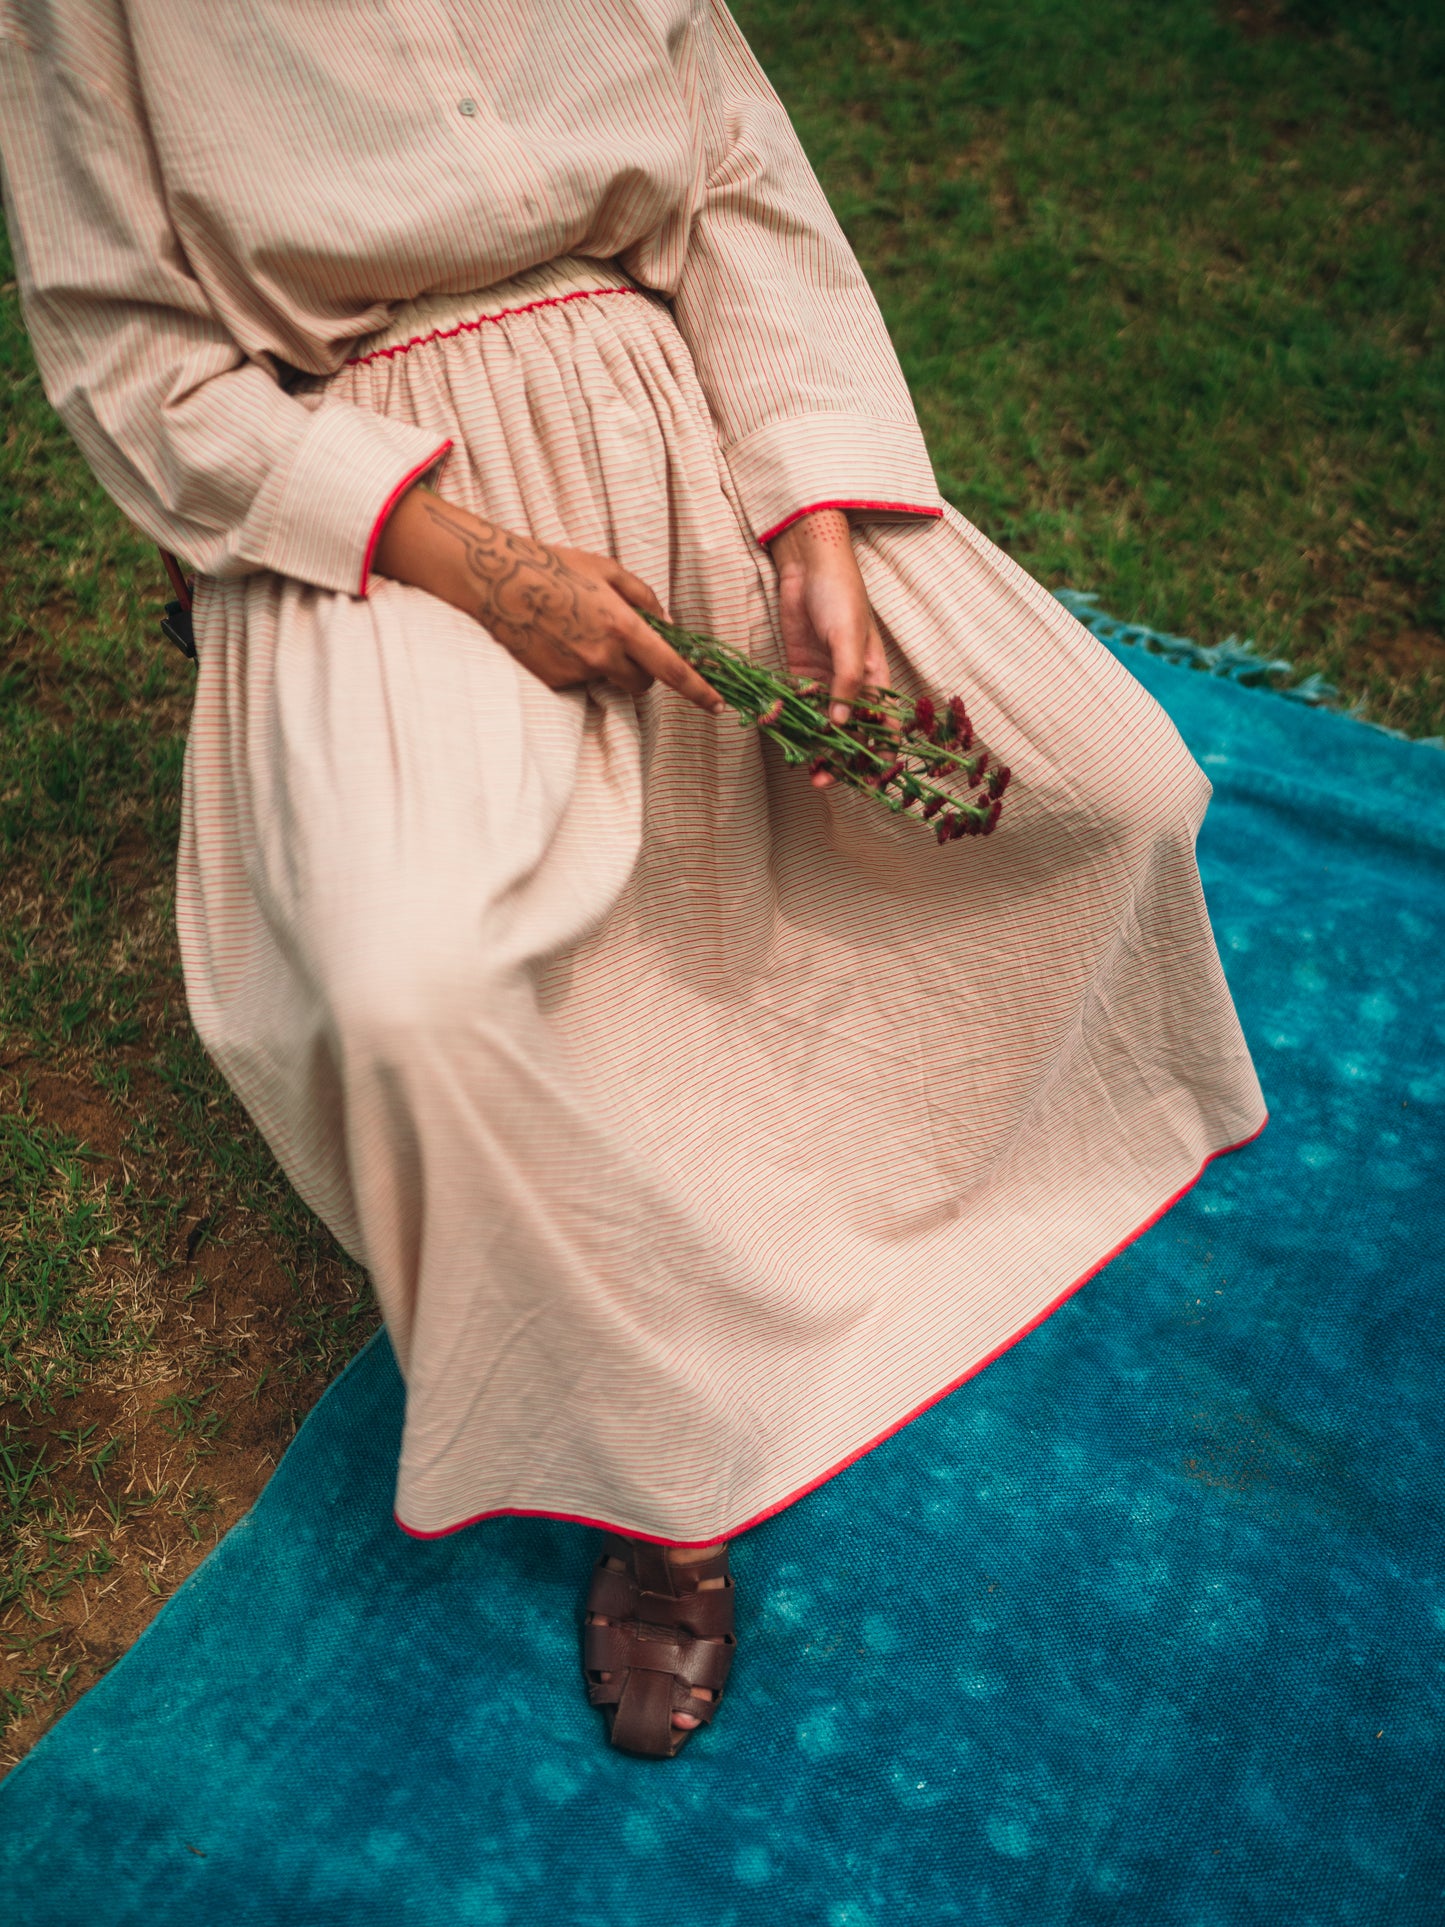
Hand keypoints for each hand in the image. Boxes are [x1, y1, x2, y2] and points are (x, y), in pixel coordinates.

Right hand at [372, 486, 722, 715]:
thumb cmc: (552, 565)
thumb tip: (668, 624)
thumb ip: (644, 597)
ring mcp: (575, 672)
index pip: (671, 669)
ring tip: (579, 629)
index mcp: (621, 624)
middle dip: (644, 671)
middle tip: (626, 643)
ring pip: (608, 681)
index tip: (717, 706)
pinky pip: (578, 680)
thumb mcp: (606, 569)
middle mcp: (601, 655)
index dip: (698, 690)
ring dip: (607, 665)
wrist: (493, 579)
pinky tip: (556, 636)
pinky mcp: (552, 681)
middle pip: (642, 685)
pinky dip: (576, 664)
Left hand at [768, 508, 888, 786]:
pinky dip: (787, 717)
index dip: (878, 755)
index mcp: (877, 679)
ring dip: (811, 744)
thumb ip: (847, 682)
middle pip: (849, 733)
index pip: (884, 726)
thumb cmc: (841, 596)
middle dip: (838, 760)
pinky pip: (795, 704)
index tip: (866, 780)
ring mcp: (825, 681)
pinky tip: (775, 725)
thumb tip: (841, 724)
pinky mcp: (799, 673)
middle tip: (822, 781)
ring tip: (799, 765)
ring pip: (820, 725)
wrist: (809, 565)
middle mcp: (852, 685)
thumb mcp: (848, 639)